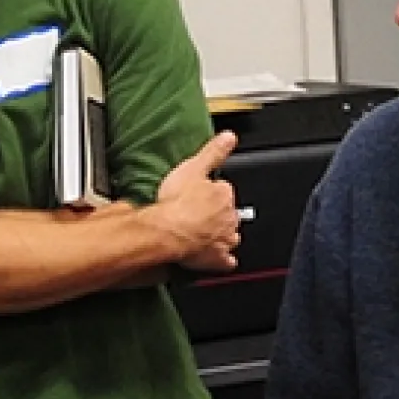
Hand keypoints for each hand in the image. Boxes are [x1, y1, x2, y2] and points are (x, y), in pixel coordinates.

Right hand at [142, 132, 239, 266]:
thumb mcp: (194, 167)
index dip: (212, 192)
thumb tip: (230, 137)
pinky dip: (222, 260)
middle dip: (218, 214)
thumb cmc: (178, 202)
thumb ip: (214, 152)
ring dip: (223, 235)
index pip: (224, 190)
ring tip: (206, 234)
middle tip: (199, 215)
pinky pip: (226, 261)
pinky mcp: (217, 259)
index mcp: (224, 195)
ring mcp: (225, 239)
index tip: (201, 194)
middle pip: (228, 213)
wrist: (168, 231)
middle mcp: (229, 217)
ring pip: (230, 236)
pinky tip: (215, 259)